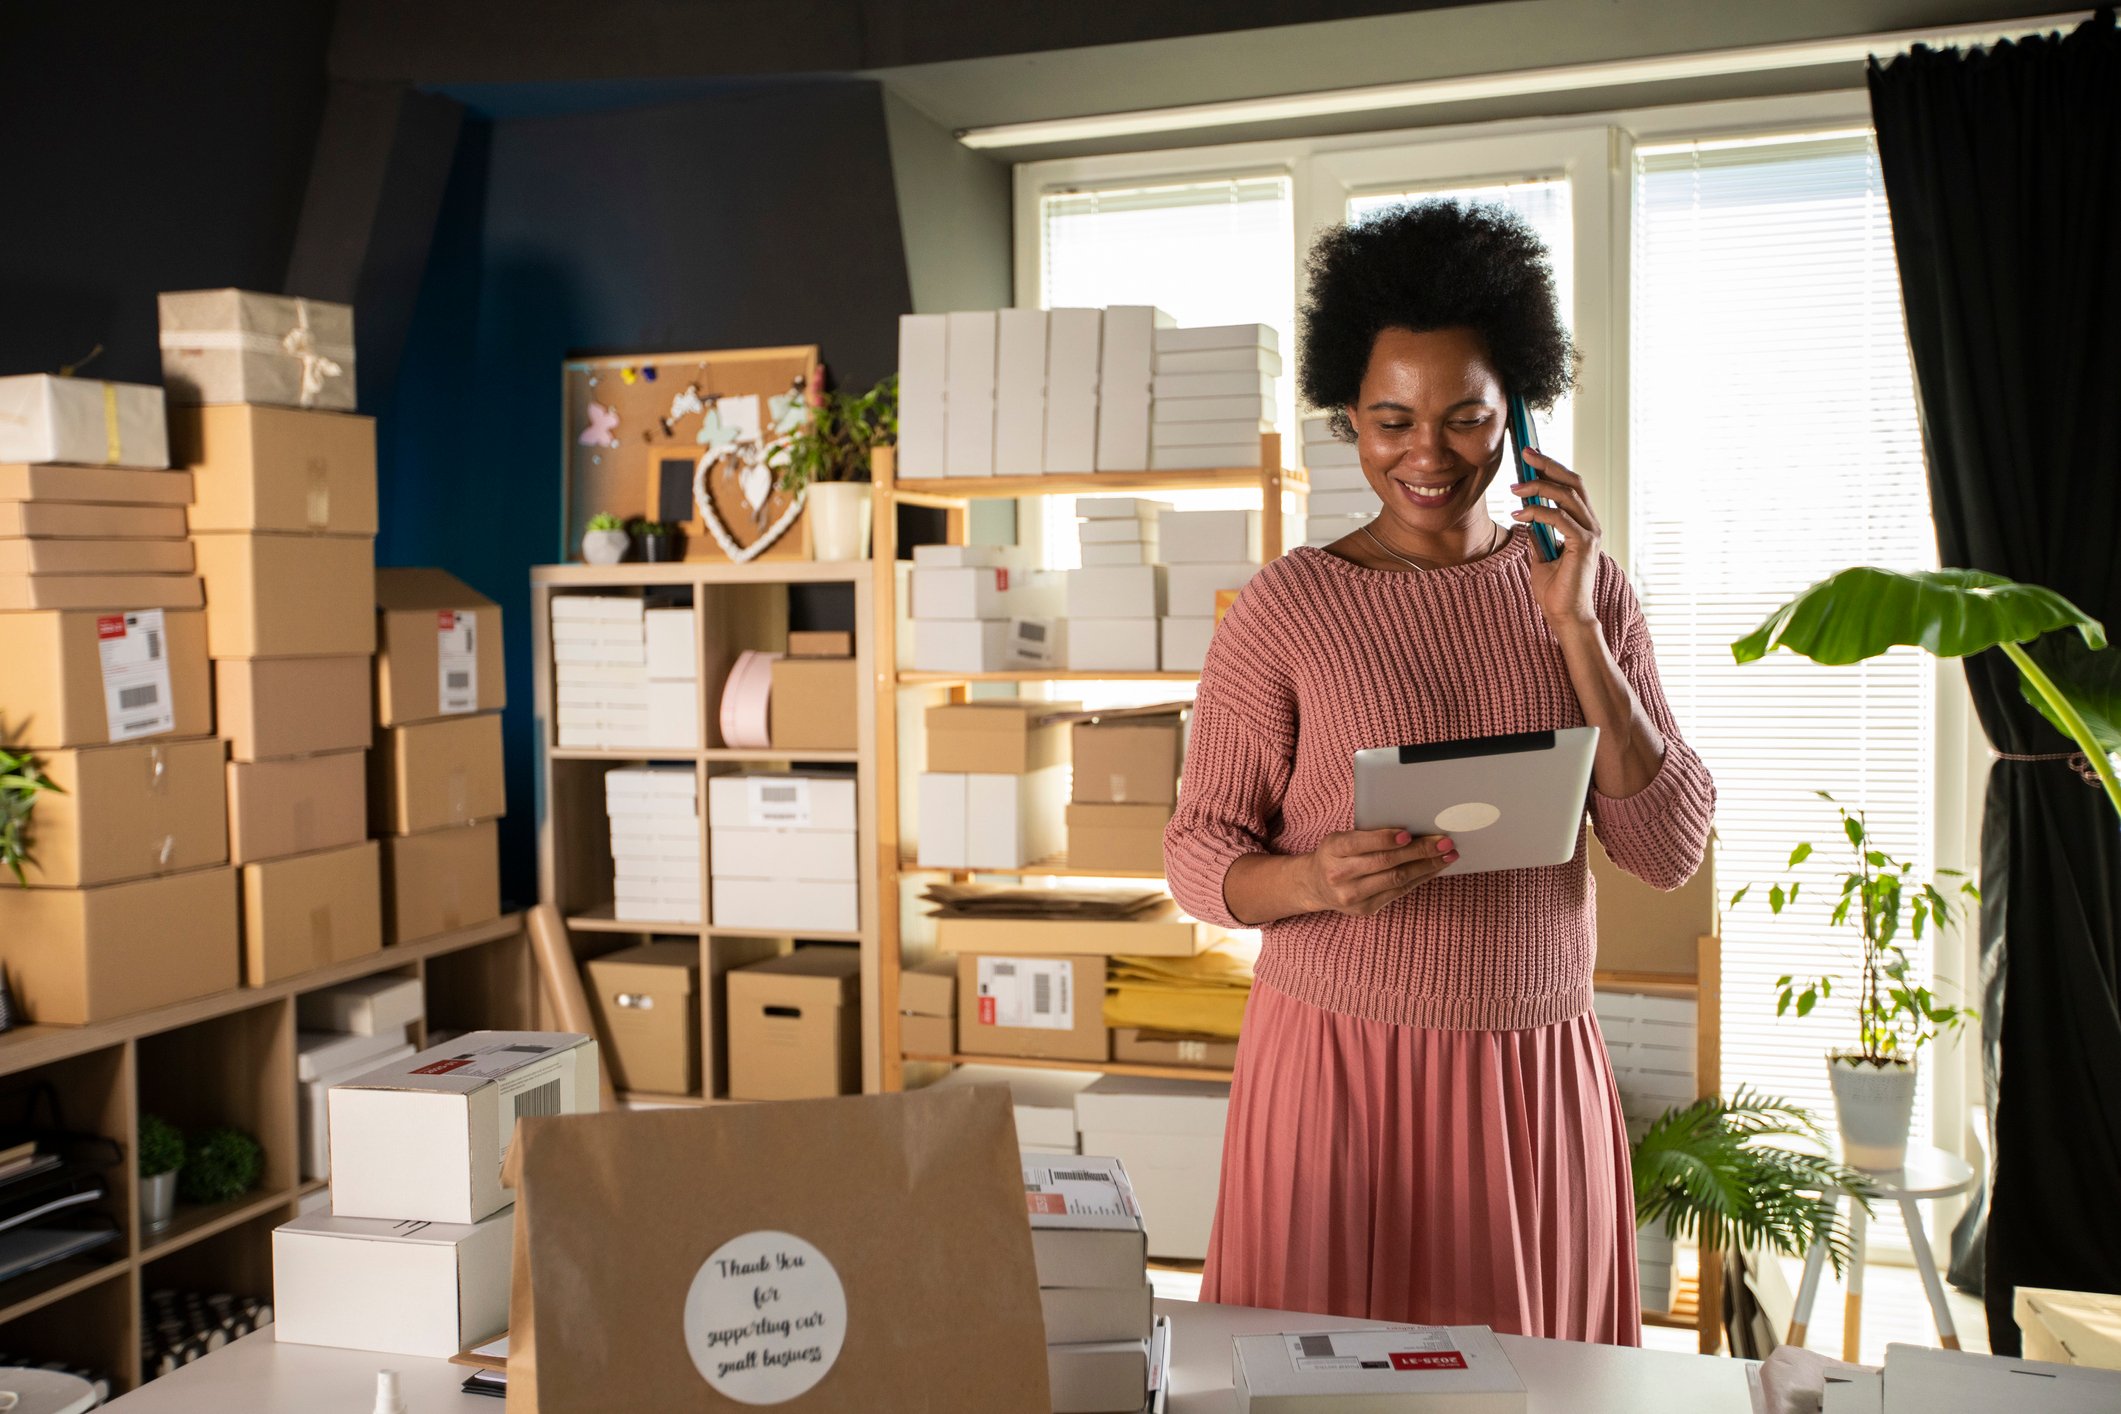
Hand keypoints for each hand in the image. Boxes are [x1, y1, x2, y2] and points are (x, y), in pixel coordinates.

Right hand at [1299, 829, 1457, 916]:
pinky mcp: (1366, 909)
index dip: (1385, 839)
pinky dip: (1419, 878)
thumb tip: (1411, 829)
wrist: (1316, 885)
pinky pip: (1398, 892)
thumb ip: (1368, 835)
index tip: (1408, 834)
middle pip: (1385, 862)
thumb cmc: (1336, 854)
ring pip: (1396, 879)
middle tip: (1444, 842)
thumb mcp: (1341, 838)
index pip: (1360, 843)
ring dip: (1426, 866)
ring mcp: (1353, 896)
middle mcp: (1340, 875)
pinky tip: (1433, 868)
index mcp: (1333, 850)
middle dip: (1419, 851)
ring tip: (1447, 855)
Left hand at [1511, 449, 1599, 628]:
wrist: (1564, 616)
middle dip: (1548, 465)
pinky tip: (1519, 514)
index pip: (1570, 486)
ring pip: (1566, 496)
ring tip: (1514, 489)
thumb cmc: (1555, 590)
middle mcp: (1590, 524)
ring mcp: (1590, 533)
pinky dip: (1538, 512)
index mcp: (1582, 524)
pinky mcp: (1584, 544)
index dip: (1552, 468)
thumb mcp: (1540, 556)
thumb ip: (1537, 534)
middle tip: (1525, 454)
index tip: (1530, 456)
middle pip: (1572, 482)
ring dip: (1538, 487)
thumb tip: (1526, 516)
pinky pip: (1559, 518)